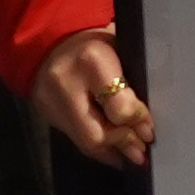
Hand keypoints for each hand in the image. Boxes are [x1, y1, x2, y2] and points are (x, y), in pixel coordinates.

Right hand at [37, 27, 154, 168]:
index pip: (117, 105)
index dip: (137, 121)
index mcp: (91, 58)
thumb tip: (146, 123)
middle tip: (142, 153)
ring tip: (131, 157)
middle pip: (96, 133)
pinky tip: (112, 150)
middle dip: (122, 144)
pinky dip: (96, 145)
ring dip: (110, 151)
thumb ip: (131, 82)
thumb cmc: (95, 41)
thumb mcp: (120, 49)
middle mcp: (65, 83)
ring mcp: (50, 102)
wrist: (50, 37)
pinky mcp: (44, 113)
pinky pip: (73, 137)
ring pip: (83, 141)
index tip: (150, 130)